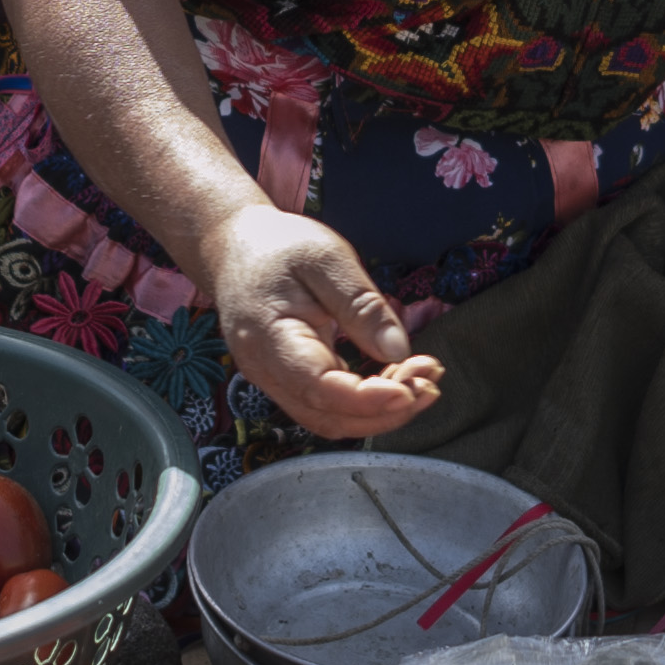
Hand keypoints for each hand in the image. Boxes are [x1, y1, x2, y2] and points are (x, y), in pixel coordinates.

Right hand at [200, 203, 438, 438]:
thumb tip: (398, 351)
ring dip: (379, 411)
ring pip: (330, 418)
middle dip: (385, 410)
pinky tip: (398, 378)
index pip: (321, 388)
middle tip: (430, 381)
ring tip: (422, 380)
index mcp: (270, 338)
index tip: (414, 389)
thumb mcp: (326, 258)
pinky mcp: (287, 380)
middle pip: (328, 416)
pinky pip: (327, 405)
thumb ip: (360, 305)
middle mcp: (266, 372)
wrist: (233, 247)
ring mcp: (273, 382)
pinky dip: (365, 401)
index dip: (369, 399)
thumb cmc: (278, 246)